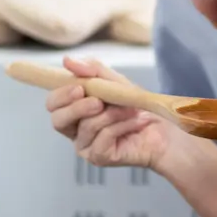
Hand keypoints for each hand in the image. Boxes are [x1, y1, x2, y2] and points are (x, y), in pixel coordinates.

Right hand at [45, 56, 175, 167]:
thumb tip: (67, 60)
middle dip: (77, 108)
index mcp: (73, 110)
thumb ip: (92, 71)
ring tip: (131, 109)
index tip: (80, 87)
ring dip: (112, 113)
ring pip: (87, 126)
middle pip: (58, 120)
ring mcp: (86, 146)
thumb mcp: (115, 82)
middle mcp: (75, 130)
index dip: (61, 95)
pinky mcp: (99, 156)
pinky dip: (122, 124)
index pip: (53, 104)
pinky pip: (104, 136)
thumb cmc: (136, 106)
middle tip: (99, 102)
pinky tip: (137, 121)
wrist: (163, 131)